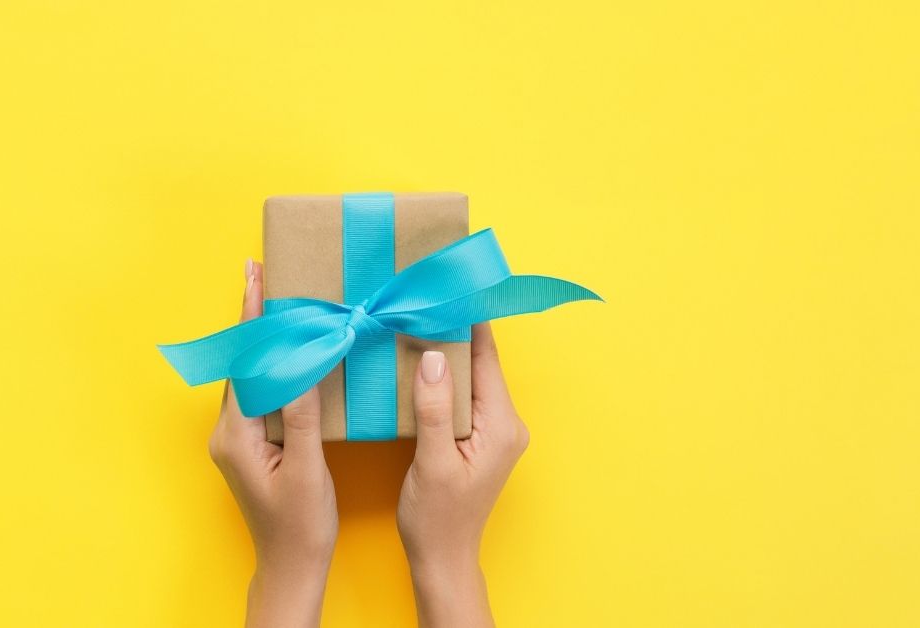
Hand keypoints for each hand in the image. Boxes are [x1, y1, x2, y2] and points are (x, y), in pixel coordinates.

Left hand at [208, 259, 337, 627]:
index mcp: (236, 434)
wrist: (290, 567)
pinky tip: (293, 353)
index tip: (255, 275)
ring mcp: (237, 439)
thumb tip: (304, 360)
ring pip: (254, 375)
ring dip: (268, 339)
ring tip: (280, 301)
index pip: (246, 360)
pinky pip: (263, 394)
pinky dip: (277, 366)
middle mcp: (228, 432)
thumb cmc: (300, 526)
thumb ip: (301, 414)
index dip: (253, 316)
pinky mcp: (251, 445)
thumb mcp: (307, 469)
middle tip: (267, 273)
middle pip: (244, 361)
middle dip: (258, 317)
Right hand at [397, 324, 529, 627]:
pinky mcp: (476, 436)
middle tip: (421, 297)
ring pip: (469, 376)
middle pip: (479, 362)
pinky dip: (441, 376)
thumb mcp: (433, 462)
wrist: (442, 559)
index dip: (467, 320)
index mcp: (502, 424)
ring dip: (444, 352)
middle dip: (451, 330)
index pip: (486, 357)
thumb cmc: (437, 519)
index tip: (445, 286)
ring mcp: (493, 430)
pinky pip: (461, 395)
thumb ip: (435, 409)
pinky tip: (415, 363)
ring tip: (414, 320)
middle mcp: (505, 422)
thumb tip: (434, 356)